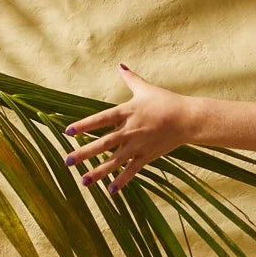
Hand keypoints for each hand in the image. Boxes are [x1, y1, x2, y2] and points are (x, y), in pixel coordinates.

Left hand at [62, 64, 201, 193]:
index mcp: (126, 112)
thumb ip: (130, 78)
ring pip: (114, 161)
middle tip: (68, 161)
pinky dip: (122, 181)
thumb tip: (120, 65)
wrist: (188, 119)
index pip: (100, 119)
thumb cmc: (167, 102)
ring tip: (83, 181)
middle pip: (103, 144)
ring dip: (98, 172)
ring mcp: (138, 146)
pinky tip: (110, 191)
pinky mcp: (147, 156)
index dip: (84, 125)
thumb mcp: (146, 89)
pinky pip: (132, 171)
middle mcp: (129, 130)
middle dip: (84, 153)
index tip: (68, 132)